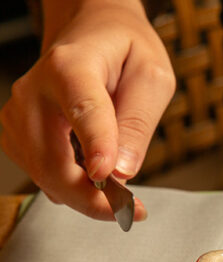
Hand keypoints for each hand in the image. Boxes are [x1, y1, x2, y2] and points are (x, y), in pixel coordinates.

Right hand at [0, 0, 174, 220]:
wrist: (92, 37)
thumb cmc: (125, 54)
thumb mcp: (152, 78)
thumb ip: (138, 122)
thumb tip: (121, 170)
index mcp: (70, 67)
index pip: (83, 111)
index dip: (97, 147)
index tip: (110, 177)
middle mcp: (33, 91)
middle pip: (53, 162)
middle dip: (93, 198)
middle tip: (134, 210)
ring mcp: (18, 116)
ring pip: (47, 178)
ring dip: (86, 197)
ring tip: (122, 192)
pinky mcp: (17, 137)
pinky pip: (45, 178)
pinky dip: (74, 188)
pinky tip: (96, 176)